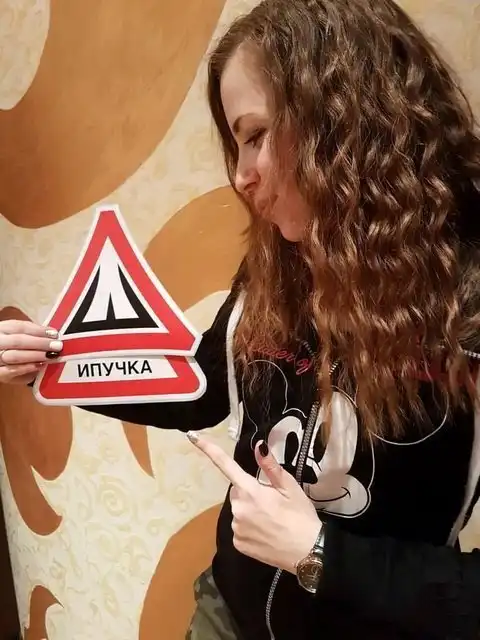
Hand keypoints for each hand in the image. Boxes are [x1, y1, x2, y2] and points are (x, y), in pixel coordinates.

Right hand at [0, 320, 62, 384]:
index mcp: (2, 329)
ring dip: (35, 356)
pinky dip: (26, 368)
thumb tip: (52, 334)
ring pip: (15, 356)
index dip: (38, 330)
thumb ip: (32, 333)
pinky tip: (39, 366)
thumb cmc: (12, 346)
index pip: (20, 327)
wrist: (0, 361)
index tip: (54, 334)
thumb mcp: (18, 335)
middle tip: (57, 346)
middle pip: (18, 341)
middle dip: (40, 343)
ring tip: (51, 356)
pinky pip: (11, 371)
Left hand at [187, 432, 320, 572]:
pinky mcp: (238, 544)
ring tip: (272, 520)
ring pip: (239, 510)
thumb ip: (270, 466)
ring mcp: (236, 528)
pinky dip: (249, 528)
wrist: (308, 553)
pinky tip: (266, 533)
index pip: (226, 466)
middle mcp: (238, 509)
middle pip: (238, 491)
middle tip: (272, 501)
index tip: (192, 437)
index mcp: (250, 491)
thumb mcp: (290, 487)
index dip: (209, 450)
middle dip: (250, 492)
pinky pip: (239, 528)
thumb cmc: (301, 516)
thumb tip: (258, 446)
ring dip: (250, 511)